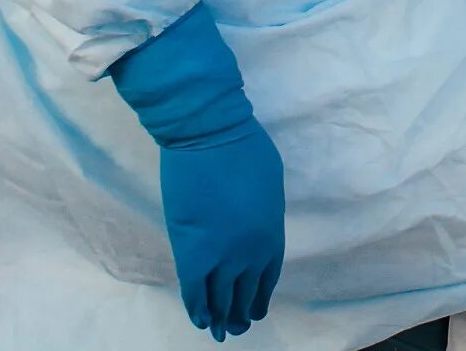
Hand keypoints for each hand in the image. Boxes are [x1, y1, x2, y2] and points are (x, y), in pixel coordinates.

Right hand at [112, 7, 284, 338]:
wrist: (211, 134)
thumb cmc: (243, 147)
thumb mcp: (269, 184)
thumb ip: (264, 213)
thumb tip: (254, 227)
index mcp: (272, 232)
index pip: (268, 275)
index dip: (260, 295)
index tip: (256, 309)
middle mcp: (251, 252)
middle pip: (245, 292)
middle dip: (241, 312)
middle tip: (237, 327)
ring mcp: (222, 255)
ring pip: (220, 297)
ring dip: (220, 317)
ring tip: (220, 331)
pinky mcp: (193, 251)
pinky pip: (194, 290)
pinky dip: (196, 307)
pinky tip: (200, 321)